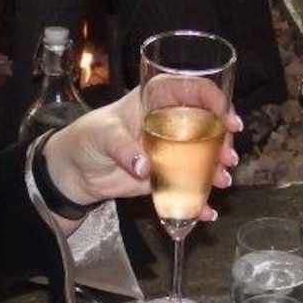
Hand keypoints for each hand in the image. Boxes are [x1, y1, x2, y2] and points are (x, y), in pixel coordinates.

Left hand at [42, 86, 240, 222]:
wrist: (74, 172)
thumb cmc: (87, 138)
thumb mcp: (103, 135)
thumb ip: (123, 148)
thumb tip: (144, 167)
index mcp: (157, 98)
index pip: (195, 91)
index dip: (217, 102)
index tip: (229, 121)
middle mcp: (170, 121)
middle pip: (208, 124)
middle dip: (223, 141)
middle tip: (228, 158)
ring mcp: (170, 149)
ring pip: (203, 155)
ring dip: (217, 169)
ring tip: (222, 181)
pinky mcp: (165, 175)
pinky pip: (187, 185)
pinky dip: (198, 199)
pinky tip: (207, 211)